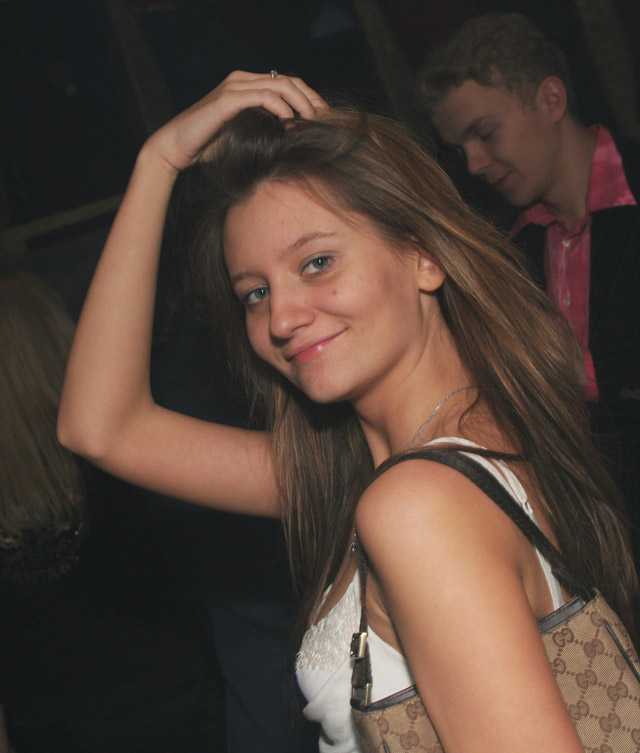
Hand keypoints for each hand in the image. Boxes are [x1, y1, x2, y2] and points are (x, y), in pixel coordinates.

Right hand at [147, 71, 326, 174]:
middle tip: (325, 121)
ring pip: (281, 85)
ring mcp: (234, 87)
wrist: (176, 149)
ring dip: (301, 103)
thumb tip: (293, 141)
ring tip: (311, 122)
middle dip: (312, 100)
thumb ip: (265, 131)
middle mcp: (242, 80)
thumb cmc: (208, 148)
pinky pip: (263, 96)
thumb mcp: (244, 136)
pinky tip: (290, 123)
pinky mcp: (228, 99)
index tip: (324, 120)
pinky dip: (281, 108)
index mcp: (247, 86)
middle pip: (290, 81)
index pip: (288, 84)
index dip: (310, 99)